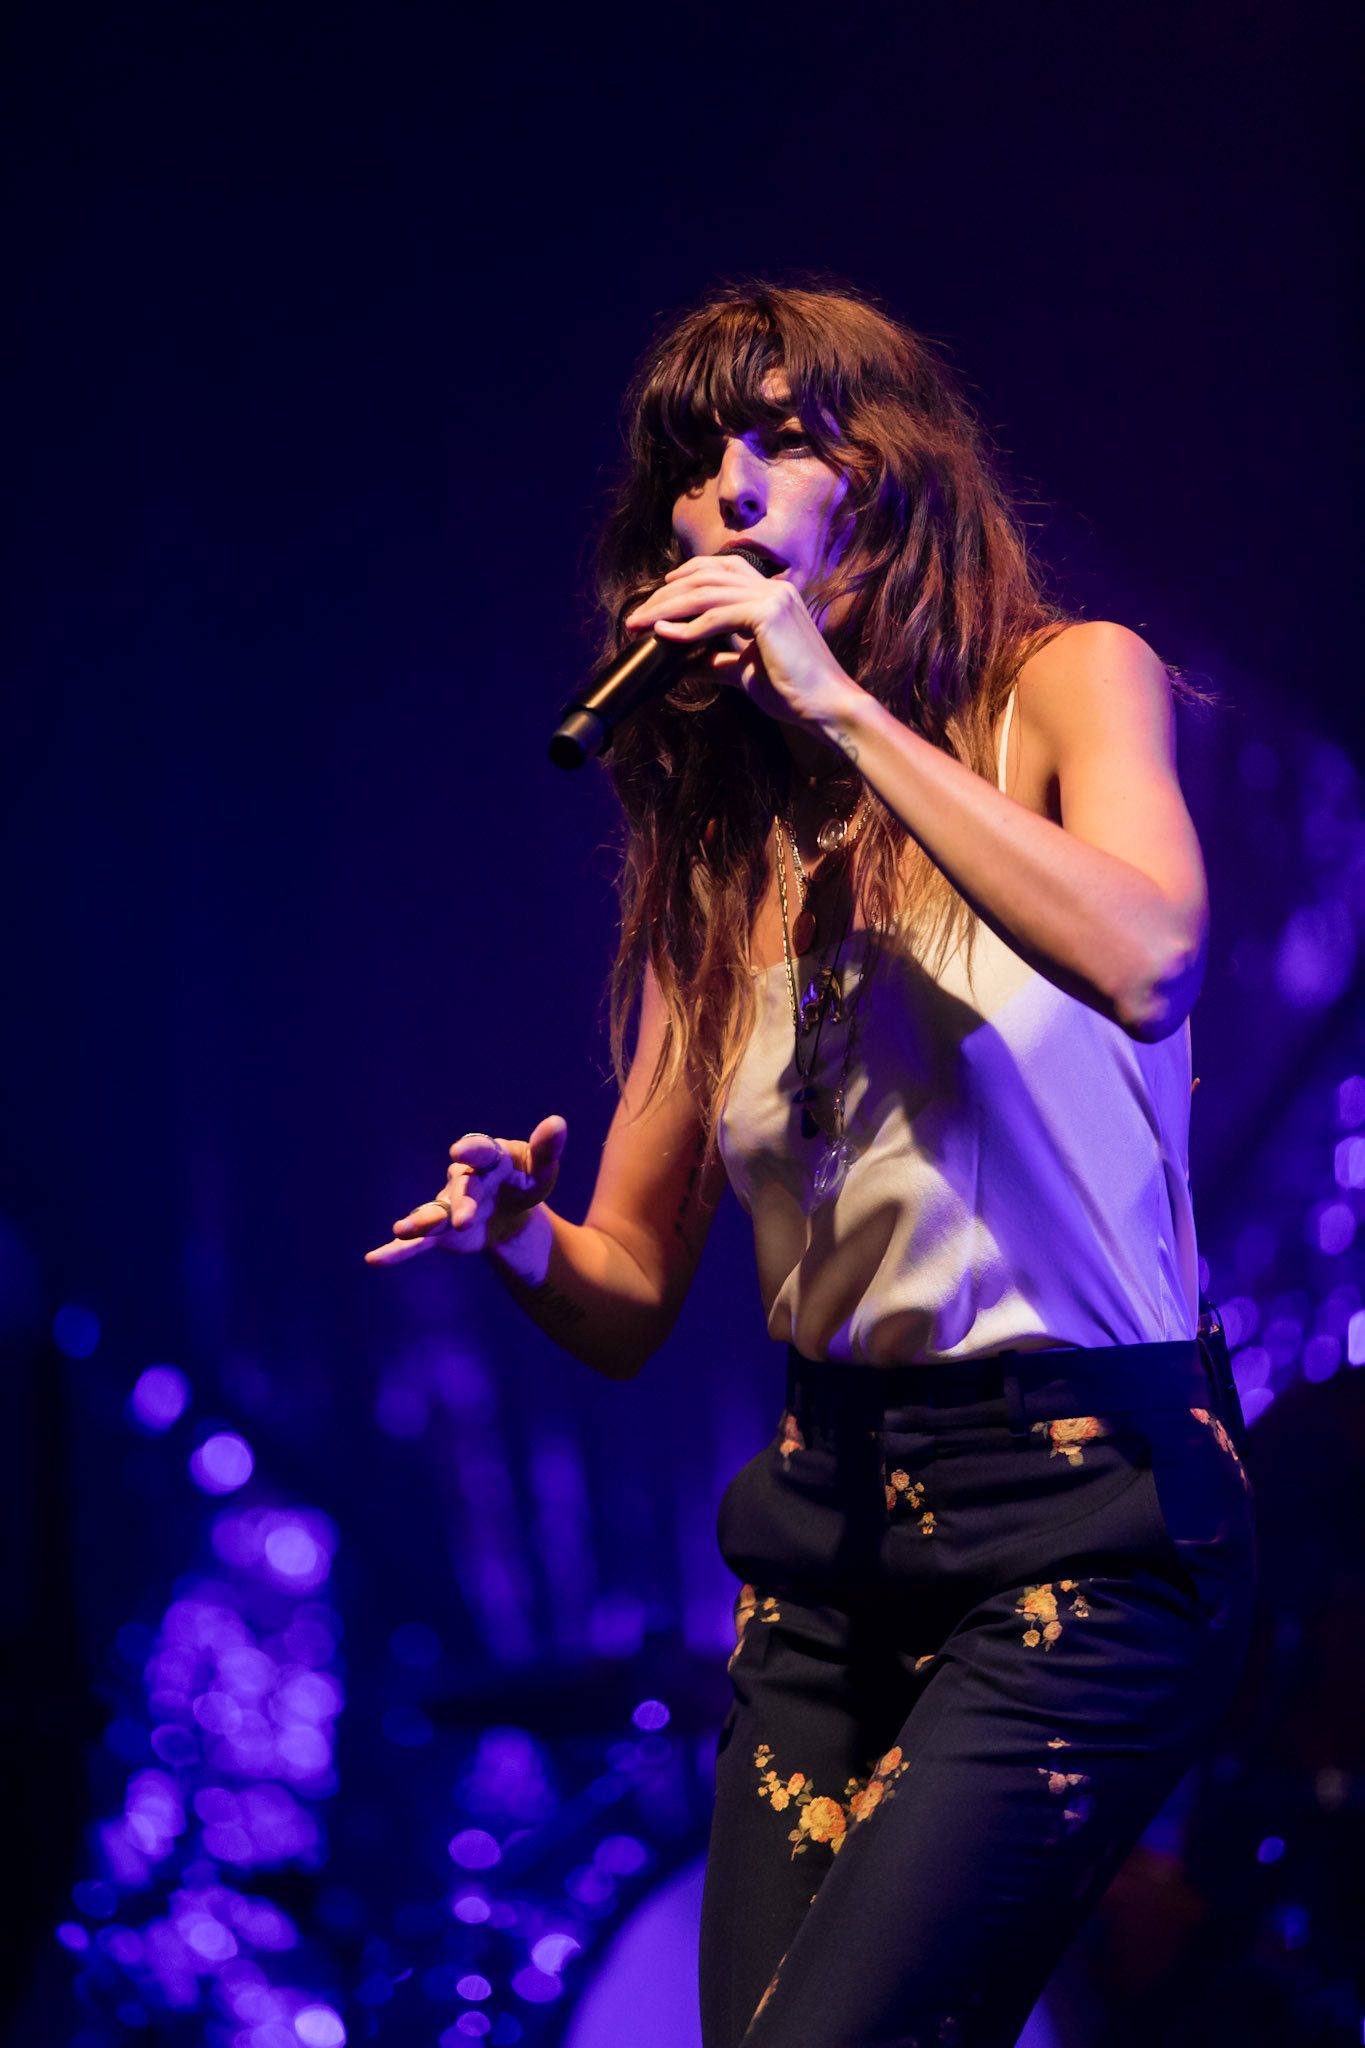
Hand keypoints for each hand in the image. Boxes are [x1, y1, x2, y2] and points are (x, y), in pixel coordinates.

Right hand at [365, 1116, 566, 1265]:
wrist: (511, 1211)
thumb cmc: (525, 1181)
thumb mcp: (542, 1168)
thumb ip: (547, 1148)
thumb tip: (557, 1122)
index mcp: (489, 1158)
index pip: (481, 1151)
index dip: (472, 1151)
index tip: (461, 1151)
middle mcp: (463, 1179)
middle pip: (461, 1189)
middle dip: (461, 1204)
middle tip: (462, 1221)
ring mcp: (448, 1205)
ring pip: (433, 1213)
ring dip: (420, 1221)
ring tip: (403, 1229)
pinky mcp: (441, 1232)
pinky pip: (417, 1242)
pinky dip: (396, 1250)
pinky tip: (374, 1258)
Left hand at [624, 554, 861, 729]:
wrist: (825, 706)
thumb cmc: (793, 690)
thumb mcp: (745, 671)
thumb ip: (716, 661)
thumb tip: (683, 663)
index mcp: (773, 594)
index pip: (723, 568)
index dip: (688, 576)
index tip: (660, 595)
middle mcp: (774, 588)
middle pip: (707, 576)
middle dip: (667, 594)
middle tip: (637, 615)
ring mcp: (773, 598)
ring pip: (706, 593)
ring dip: (667, 608)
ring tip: (641, 624)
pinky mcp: (768, 615)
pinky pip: (717, 616)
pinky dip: (687, 627)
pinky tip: (664, 634)